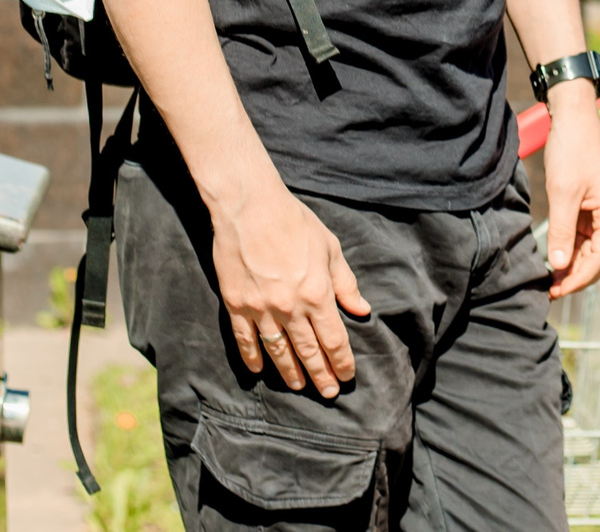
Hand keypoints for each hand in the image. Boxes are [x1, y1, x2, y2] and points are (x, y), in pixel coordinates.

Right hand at [207, 178, 371, 396]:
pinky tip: (258, 370)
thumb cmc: (295, 222)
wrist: (250, 206)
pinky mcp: (237, 304)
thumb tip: (362, 310)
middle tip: (327, 393)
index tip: (347, 377)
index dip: (342, 362)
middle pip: (309, 351)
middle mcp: (290, 307)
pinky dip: (252, 357)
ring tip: (299, 387)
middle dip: (321, 375)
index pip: (334, 339)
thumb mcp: (329, 248)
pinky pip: (245, 339)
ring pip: (278, 351)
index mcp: (317, 293)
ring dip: (290, 373)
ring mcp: (261, 308)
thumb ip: (345, 283)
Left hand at [541, 83, 599, 297]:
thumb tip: (558, 265)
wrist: (572, 115)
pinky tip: (553, 254)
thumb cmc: (570, 148)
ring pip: (590, 247)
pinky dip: (569, 247)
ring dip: (572, 263)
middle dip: (578, 275)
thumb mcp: (562, 192)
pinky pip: (582, 233)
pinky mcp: (588, 202)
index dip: (581, 277)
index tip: (558, 289)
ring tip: (550, 277)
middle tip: (552, 288)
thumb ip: (561, 231)